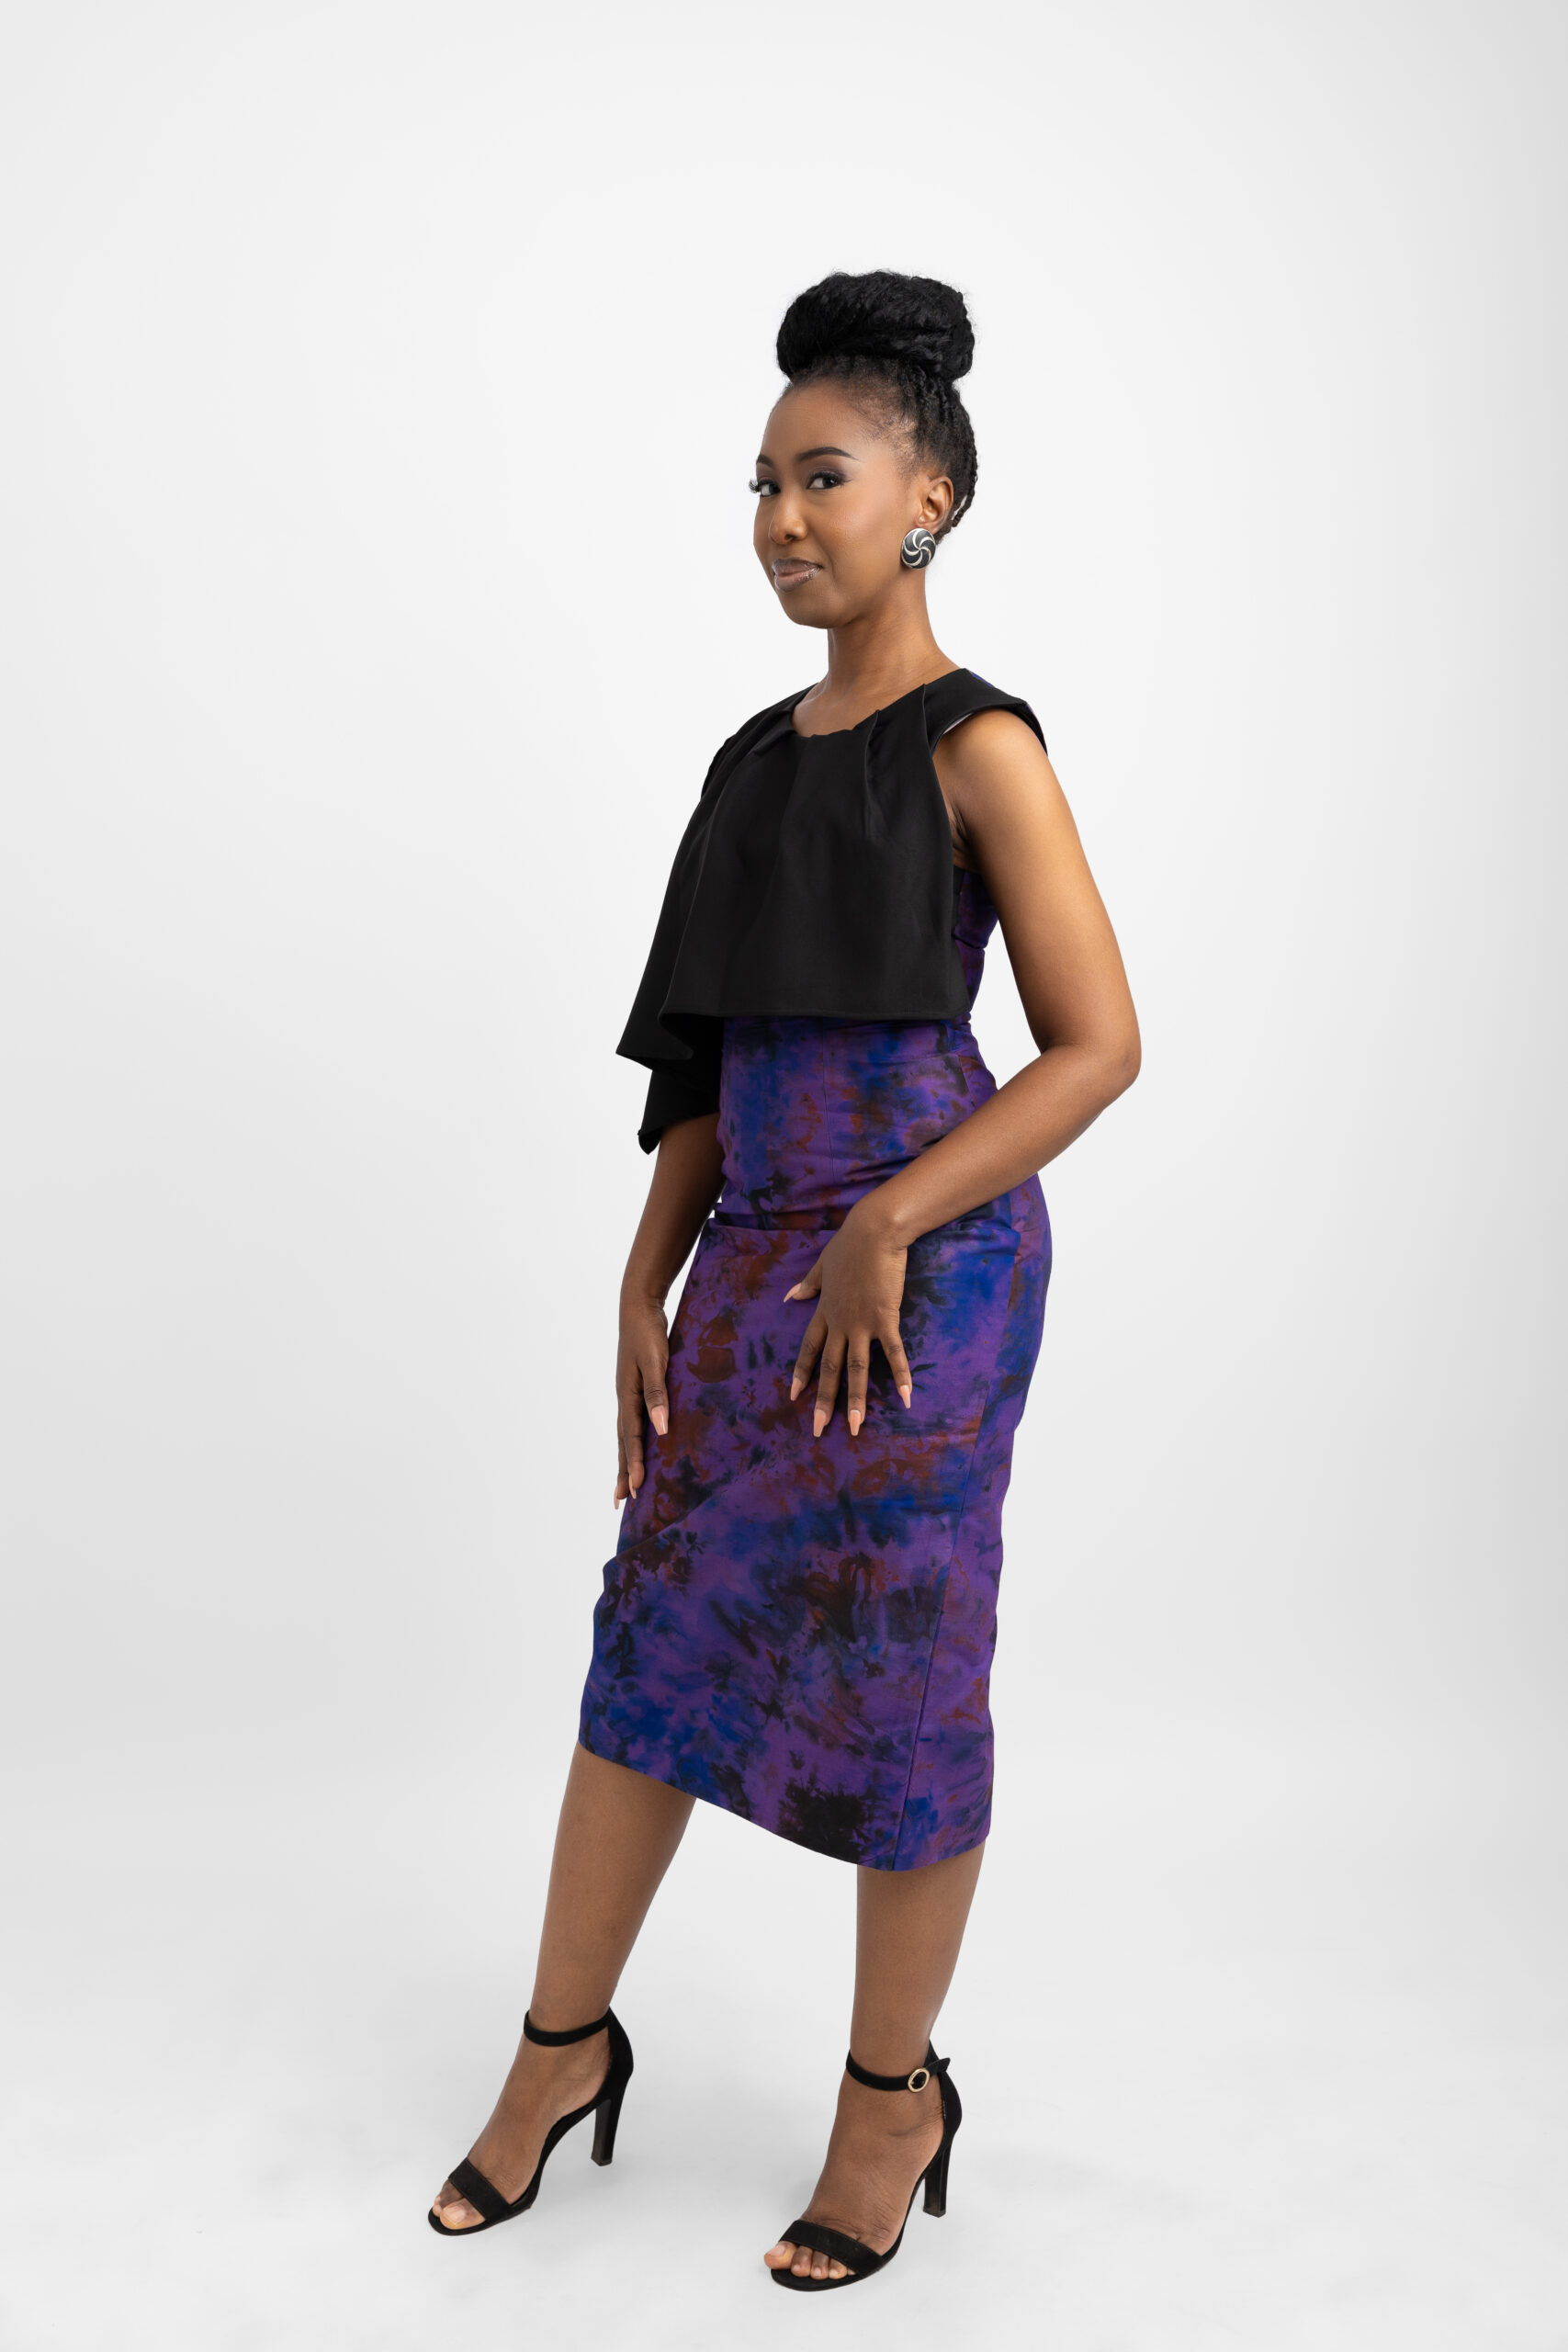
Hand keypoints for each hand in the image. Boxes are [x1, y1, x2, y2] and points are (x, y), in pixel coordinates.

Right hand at [615, 1292, 669, 1503]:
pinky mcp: (636, 1386)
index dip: (632, 1463)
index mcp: (627, 1395)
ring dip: (625, 1458)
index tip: (636, 1489)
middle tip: (621, 1500)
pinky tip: (642, 1444)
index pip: (630, 1437)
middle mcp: (624, 1397)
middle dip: (622, 1470)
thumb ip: (657, 1393)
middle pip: (622, 1441)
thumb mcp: (654, 1360)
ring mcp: (628, 1392)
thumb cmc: (648, 1331)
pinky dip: (635, 1438)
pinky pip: (634, 1419)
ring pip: (626, 1433)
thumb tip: (661, 1428)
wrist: (638, 1306)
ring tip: (627, 1482)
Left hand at [785, 1206, 912, 1436]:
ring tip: (855, 1427)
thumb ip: (808, 1284)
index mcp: (825, 1310)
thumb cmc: (850, 1244)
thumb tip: (789, 1296)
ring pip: (856, 1368)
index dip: (801, 1372)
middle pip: (830, 1367)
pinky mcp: (885, 1319)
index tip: (793, 1395)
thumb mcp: (822, 1264)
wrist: (873, 1232)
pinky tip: (905, 1398)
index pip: (809, 1347)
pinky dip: (900, 1375)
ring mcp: (862, 1323)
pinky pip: (893, 1353)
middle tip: (818, 1430)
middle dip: (824, 1401)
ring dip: (856, 1400)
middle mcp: (840, 1322)